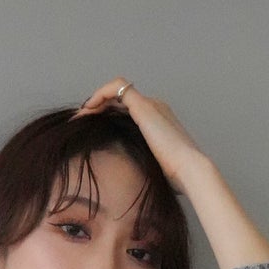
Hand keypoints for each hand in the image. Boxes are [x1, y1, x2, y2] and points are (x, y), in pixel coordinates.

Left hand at [70, 80, 207, 192]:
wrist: (189, 169)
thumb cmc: (176, 175)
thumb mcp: (154, 167)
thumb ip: (144, 163)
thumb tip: (135, 181)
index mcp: (158, 121)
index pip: (127, 110)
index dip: (108, 116)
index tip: (91, 129)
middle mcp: (155, 108)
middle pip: (120, 100)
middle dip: (98, 108)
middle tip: (80, 122)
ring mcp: (150, 104)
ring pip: (117, 91)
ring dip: (95, 101)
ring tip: (80, 117)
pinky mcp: (144, 106)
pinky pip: (117, 87)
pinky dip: (100, 94)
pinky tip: (88, 109)